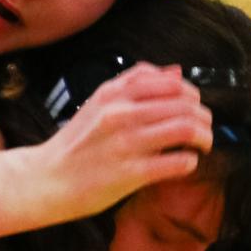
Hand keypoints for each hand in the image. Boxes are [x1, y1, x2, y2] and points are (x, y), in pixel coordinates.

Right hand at [34, 63, 211, 223]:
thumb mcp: (98, 102)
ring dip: (204, 137)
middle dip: (203, 117)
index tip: (193, 107)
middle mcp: (121, 112)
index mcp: (114, 92)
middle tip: (204, 129)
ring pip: (187, 128)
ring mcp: (127, 142)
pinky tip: (184, 164)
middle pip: (185, 104)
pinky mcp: (131, 173)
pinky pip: (178, 162)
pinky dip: (189, 162)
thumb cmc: (75, 143)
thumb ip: (134, 84)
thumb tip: (176, 72)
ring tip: (201, 146)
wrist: (46, 178)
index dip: (192, 94)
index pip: (172, 82)